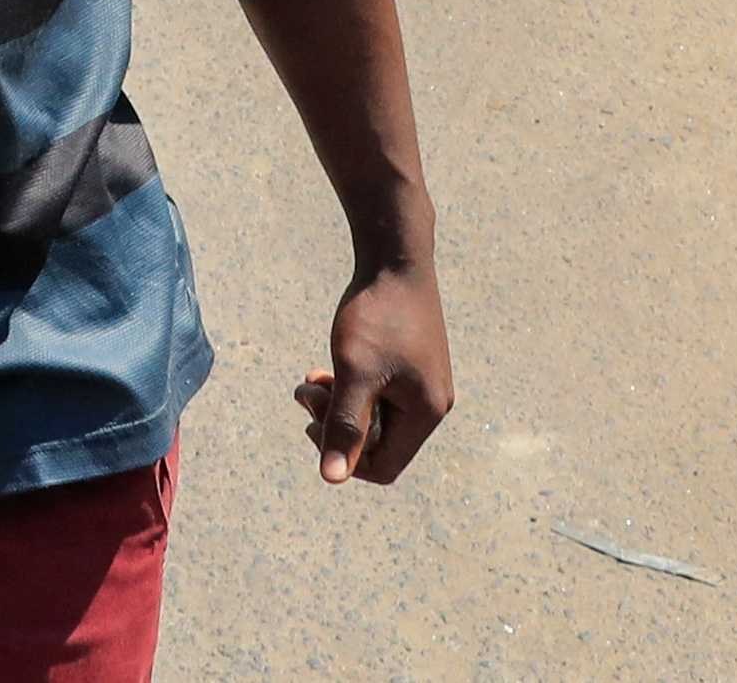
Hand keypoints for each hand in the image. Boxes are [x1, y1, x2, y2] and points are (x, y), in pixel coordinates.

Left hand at [295, 258, 452, 485]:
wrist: (395, 258)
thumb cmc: (378, 315)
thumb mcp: (355, 372)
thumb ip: (344, 426)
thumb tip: (332, 478)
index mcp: (426, 413)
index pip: (384, 467)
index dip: (345, 459)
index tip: (313, 426)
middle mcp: (431, 404)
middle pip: (378, 442)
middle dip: (335, 425)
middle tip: (306, 395)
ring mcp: (422, 384)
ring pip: (373, 416)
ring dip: (337, 405)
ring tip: (308, 382)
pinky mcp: (410, 365)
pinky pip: (377, 394)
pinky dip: (349, 387)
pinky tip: (323, 372)